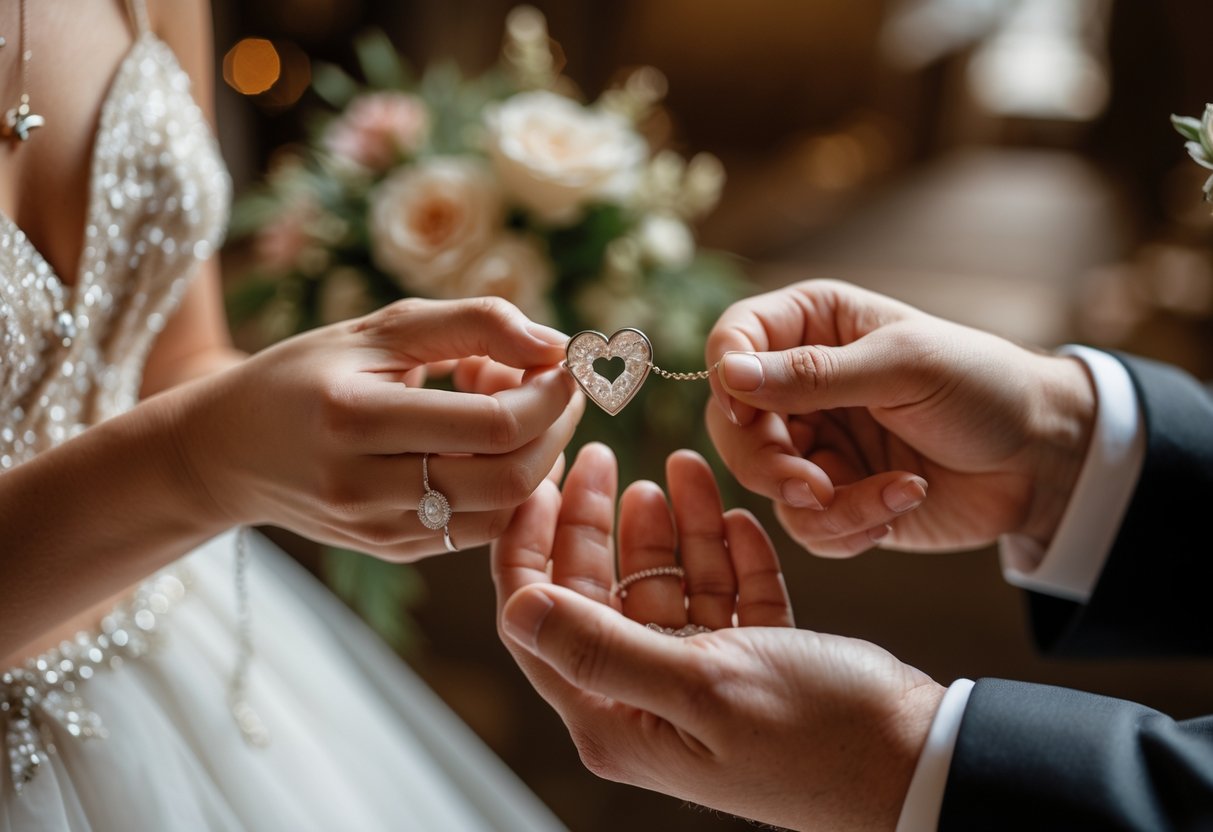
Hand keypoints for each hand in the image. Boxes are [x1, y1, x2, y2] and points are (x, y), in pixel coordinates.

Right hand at [178, 296, 583, 559]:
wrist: (229, 451)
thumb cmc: (308, 374)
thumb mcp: (380, 329)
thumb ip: (472, 324)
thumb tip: (555, 343)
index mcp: (354, 415)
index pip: (493, 424)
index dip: (549, 395)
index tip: (563, 363)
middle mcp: (362, 484)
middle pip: (509, 478)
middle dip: (555, 429)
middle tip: (555, 388)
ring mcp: (376, 529)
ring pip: (501, 510)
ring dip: (533, 457)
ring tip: (506, 408)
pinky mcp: (391, 551)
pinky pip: (478, 527)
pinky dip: (504, 485)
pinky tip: (481, 444)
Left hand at [492, 443, 943, 830]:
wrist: (921, 762)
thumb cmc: (816, 736)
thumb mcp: (702, 684)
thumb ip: (603, 649)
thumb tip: (514, 609)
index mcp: (618, 719)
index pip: (543, 623)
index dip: (531, 548)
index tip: (540, 481)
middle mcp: (651, 702)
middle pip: (602, 594)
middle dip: (601, 524)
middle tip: (599, 458)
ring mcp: (704, 682)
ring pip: (668, 585)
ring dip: (673, 527)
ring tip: (680, 465)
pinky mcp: (755, 664)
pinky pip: (726, 595)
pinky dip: (728, 555)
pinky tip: (733, 517)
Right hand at [705, 279, 1096, 555]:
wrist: (1042, 459)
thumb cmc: (982, 386)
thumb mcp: (903, 367)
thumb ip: (814, 375)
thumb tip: (730, 374)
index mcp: (811, 325)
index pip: (732, 341)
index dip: (726, 377)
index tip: (744, 411)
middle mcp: (799, 385)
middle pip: (733, 426)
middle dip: (768, 464)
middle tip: (811, 487)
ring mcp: (814, 444)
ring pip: (767, 486)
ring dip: (821, 504)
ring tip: (890, 497)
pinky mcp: (834, 497)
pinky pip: (808, 526)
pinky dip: (850, 526)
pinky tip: (903, 501)